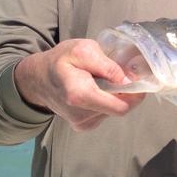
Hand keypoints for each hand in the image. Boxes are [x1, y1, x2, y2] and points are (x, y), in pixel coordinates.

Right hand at [14, 38, 144, 131]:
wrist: (38, 78)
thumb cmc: (61, 60)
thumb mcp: (83, 50)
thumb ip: (107, 65)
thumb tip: (127, 79)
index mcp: (81, 95)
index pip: (121, 106)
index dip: (135, 95)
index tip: (138, 80)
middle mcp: (81, 115)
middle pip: (119, 108)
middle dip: (125, 92)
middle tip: (119, 75)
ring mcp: (82, 123)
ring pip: (113, 111)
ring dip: (114, 96)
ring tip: (101, 81)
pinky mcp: (83, 125)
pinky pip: (104, 114)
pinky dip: (106, 101)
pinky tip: (96, 90)